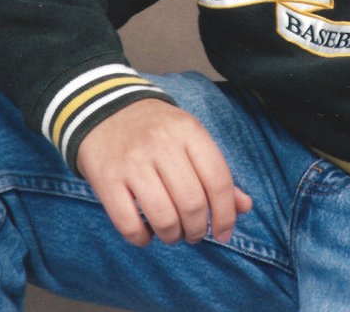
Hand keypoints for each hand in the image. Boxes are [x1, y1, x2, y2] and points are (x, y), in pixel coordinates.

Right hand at [76, 99, 251, 246]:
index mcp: (188, 131)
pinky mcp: (107, 180)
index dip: (226, 214)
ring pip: (163, 218)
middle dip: (198, 230)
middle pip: (192, 203)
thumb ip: (216, 171)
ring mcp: (133, 162)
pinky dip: (143, 239)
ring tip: (173, 233)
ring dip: (173, 236)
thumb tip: (244, 207)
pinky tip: (147, 232)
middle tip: (195, 233)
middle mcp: (162, 144)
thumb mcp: (190, 137)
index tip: (224, 233)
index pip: (218, 180)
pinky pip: (129, 225)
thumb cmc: (157, 130)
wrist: (105, 110)